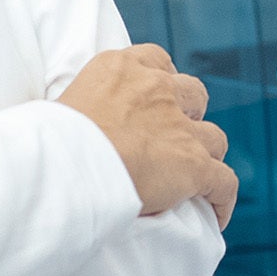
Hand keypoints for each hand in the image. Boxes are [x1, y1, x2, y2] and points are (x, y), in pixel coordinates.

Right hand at [58, 44, 237, 227]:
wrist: (68, 164)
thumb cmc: (52, 140)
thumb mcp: (65, 102)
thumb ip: (87, 104)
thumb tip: (79, 125)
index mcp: (122, 68)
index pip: (157, 61)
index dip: (163, 81)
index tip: (157, 99)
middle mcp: (158, 89)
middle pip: (194, 95)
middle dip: (190, 114)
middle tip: (174, 138)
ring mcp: (180, 127)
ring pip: (214, 138)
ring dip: (207, 154)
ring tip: (195, 176)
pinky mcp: (194, 165)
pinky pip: (223, 182)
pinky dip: (222, 199)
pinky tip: (216, 214)